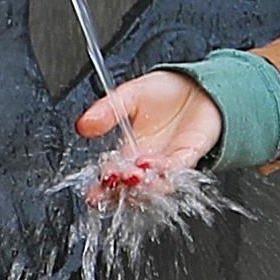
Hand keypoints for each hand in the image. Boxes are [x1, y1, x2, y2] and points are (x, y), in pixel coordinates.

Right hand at [73, 66, 222, 179]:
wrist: (197, 85)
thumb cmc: (166, 92)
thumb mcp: (129, 95)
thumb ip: (107, 110)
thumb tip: (82, 125)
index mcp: (130, 150)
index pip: (113, 176)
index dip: (101, 189)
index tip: (93, 194)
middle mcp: (148, 161)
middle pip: (133, 186)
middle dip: (123, 189)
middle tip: (115, 182)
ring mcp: (169, 161)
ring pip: (156, 184)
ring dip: (145, 185)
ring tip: (135, 176)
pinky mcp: (189, 155)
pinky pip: (178, 169)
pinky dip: (167, 170)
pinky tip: (155, 164)